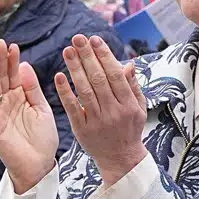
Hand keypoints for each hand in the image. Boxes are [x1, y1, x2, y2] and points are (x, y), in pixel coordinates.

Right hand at [0, 39, 59, 192]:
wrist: (40, 166)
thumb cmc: (42, 140)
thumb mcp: (42, 108)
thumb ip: (32, 88)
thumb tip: (23, 64)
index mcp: (19, 98)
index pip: (13, 74)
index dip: (12, 60)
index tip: (13, 45)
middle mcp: (6, 103)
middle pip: (0, 77)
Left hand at [56, 34, 147, 185]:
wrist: (121, 160)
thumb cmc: (130, 130)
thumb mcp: (139, 108)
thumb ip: (133, 86)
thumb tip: (128, 63)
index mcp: (129, 104)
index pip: (115, 75)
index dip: (104, 56)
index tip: (95, 39)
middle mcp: (113, 112)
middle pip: (99, 80)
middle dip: (87, 57)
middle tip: (77, 38)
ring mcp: (97, 122)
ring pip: (85, 91)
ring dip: (75, 69)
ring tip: (67, 51)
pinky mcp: (82, 130)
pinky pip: (72, 108)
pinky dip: (65, 92)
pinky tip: (59, 76)